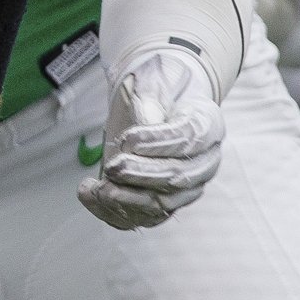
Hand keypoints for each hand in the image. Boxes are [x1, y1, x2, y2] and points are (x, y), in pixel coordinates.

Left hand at [76, 45, 224, 230]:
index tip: (128, 140)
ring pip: (163, 203)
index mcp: (208, 125)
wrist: (161, 102)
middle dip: (142, 174)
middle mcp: (205, 161)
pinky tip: (90, 196)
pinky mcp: (165, 202)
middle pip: (178, 177)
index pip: (189, 139)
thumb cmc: (159, 89)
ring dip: (128, 199)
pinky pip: (142, 217)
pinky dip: (114, 212)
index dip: (159, 142)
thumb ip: (149, 102)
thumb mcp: (153, 82)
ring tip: (99, 188)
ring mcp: (188, 186)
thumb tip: (141, 130)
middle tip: (114, 166)